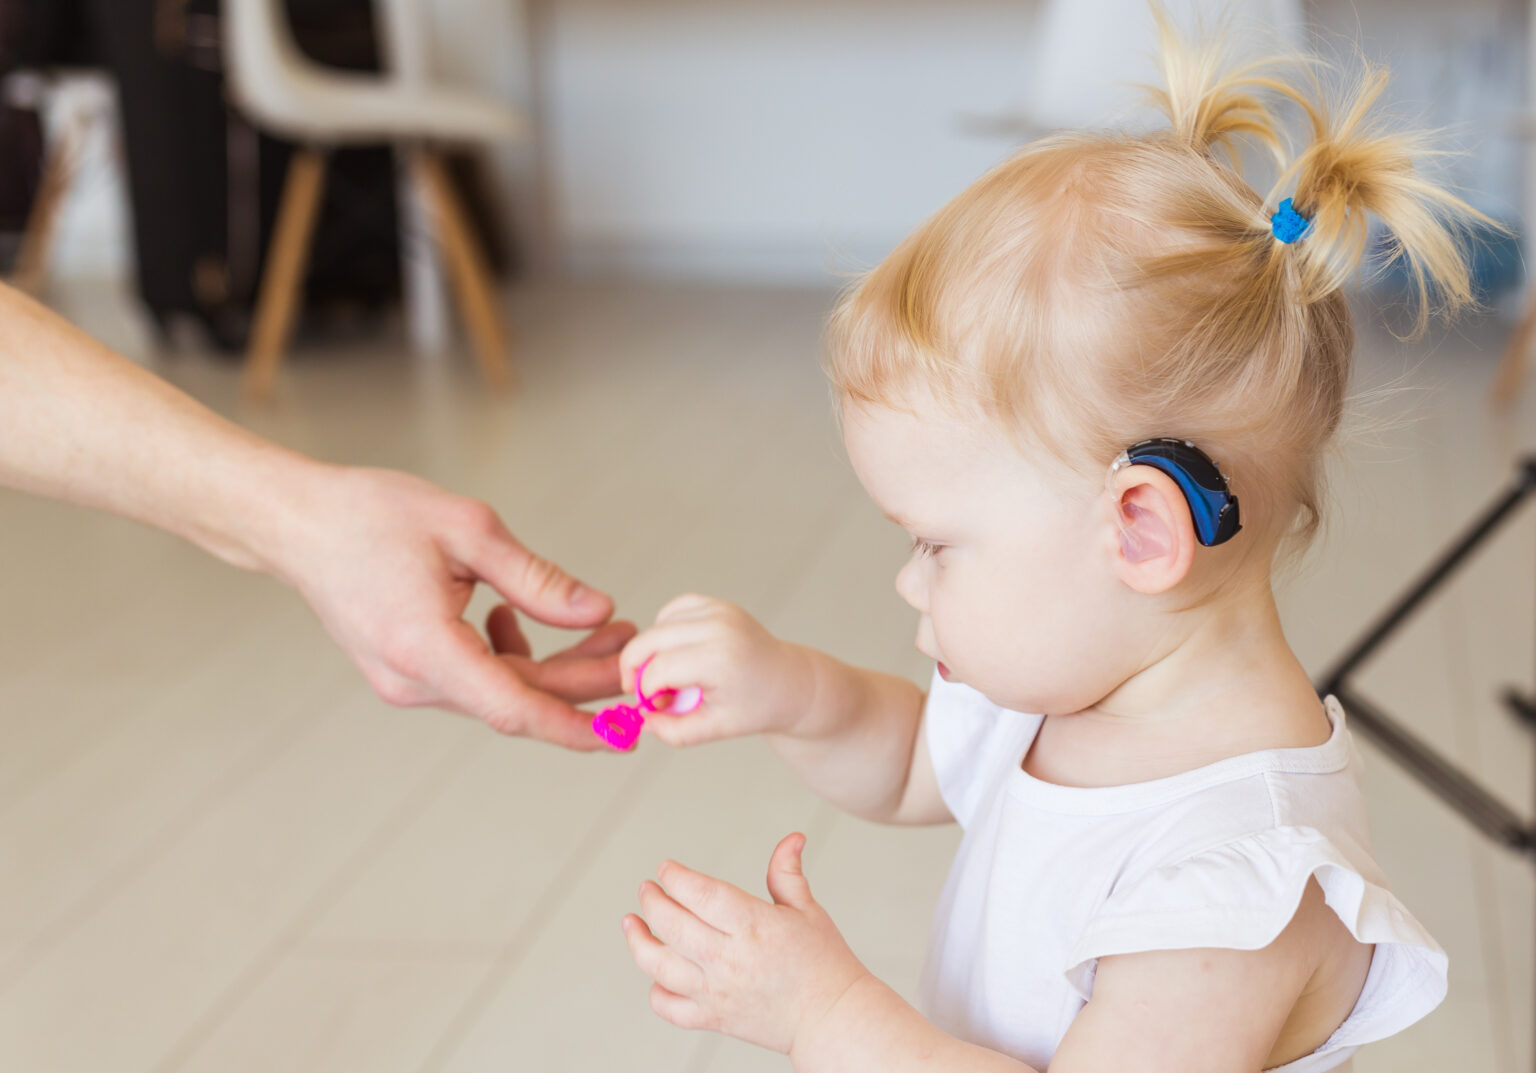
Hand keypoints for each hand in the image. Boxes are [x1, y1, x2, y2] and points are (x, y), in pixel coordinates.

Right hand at [272, 464, 634, 747]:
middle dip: (583, 678)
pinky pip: (472, 678)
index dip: (575, 726)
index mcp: (425, 648)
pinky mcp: (403, 671)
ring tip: (599, 628)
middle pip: (517, 698)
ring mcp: (404, 681)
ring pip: (499, 688)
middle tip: (632, 647)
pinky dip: (509, 656)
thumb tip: (598, 612)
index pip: (514, 708)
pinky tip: (516, 616)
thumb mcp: (468, 531)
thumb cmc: (371, 514)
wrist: (296, 522)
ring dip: (551, 664)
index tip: (624, 735)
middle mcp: (411, 679)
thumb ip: (538, 581)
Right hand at [617, 595, 811, 745]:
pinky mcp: (718, 605)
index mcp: (719, 658)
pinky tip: (675, 653)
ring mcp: (719, 611)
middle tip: (642, 692)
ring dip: (651, 651)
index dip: (644, 691)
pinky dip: (665, 631)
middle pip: (650, 640)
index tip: (652, 707)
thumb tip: (640, 720)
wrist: (789, 683)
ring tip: (668, 677)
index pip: (658, 670)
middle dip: (635, 667)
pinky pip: (674, 611)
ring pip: (658, 625)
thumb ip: (675, 731)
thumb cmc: (756, 707)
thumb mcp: (716, 729)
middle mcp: (718, 627)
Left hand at [622, 834, 871, 1054]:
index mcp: (755, 926)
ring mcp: (718, 992)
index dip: (677, 877)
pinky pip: (670, 1007)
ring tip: (632, 923)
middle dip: (652, 901)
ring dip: (639, 941)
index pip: (701, 894)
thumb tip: (791, 838)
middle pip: (673, 925)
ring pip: (660, 966)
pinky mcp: (714, 1018)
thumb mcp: (808, 910)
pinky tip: (656, 971)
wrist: (832, 1019)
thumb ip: (787, 873)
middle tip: (648, 889)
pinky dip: (656, 990)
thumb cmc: (824, 963)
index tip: (666, 868)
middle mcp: (731, 959)